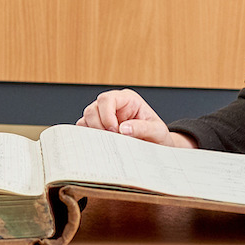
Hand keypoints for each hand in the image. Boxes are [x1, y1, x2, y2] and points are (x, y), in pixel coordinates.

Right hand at [77, 89, 195, 147]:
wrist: (157, 146)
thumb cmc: (158, 136)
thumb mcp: (157, 131)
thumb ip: (142, 128)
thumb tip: (123, 128)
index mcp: (128, 99)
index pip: (107, 99)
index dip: (106, 114)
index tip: (114, 130)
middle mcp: (113, 105)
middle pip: (93, 109)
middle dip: (99, 126)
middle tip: (111, 139)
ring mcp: (104, 115)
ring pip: (87, 118)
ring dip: (94, 132)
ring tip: (108, 142)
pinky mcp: (99, 127)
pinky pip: (85, 129)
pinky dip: (90, 137)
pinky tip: (102, 144)